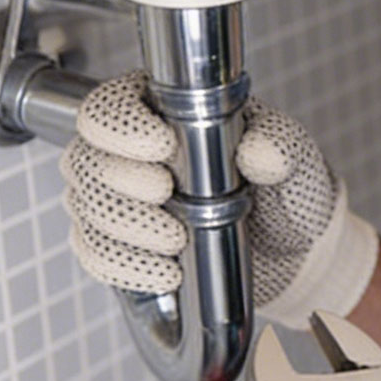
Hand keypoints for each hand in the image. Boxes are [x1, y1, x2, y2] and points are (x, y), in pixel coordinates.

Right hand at [60, 71, 378, 328]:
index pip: (109, 106)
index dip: (122, 125)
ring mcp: (119, 200)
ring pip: (85, 208)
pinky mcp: (122, 245)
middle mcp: (127, 152)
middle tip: (167, 196)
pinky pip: (95, 254)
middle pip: (85, 159)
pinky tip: (166, 273)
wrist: (295, 252)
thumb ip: (280, 146)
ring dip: (125, 228)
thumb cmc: (285, 189)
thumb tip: (259, 150)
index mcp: (161, 111)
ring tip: (176, 241)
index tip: (162, 145)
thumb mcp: (294, 158)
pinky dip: (124, 266)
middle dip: (122, 182)